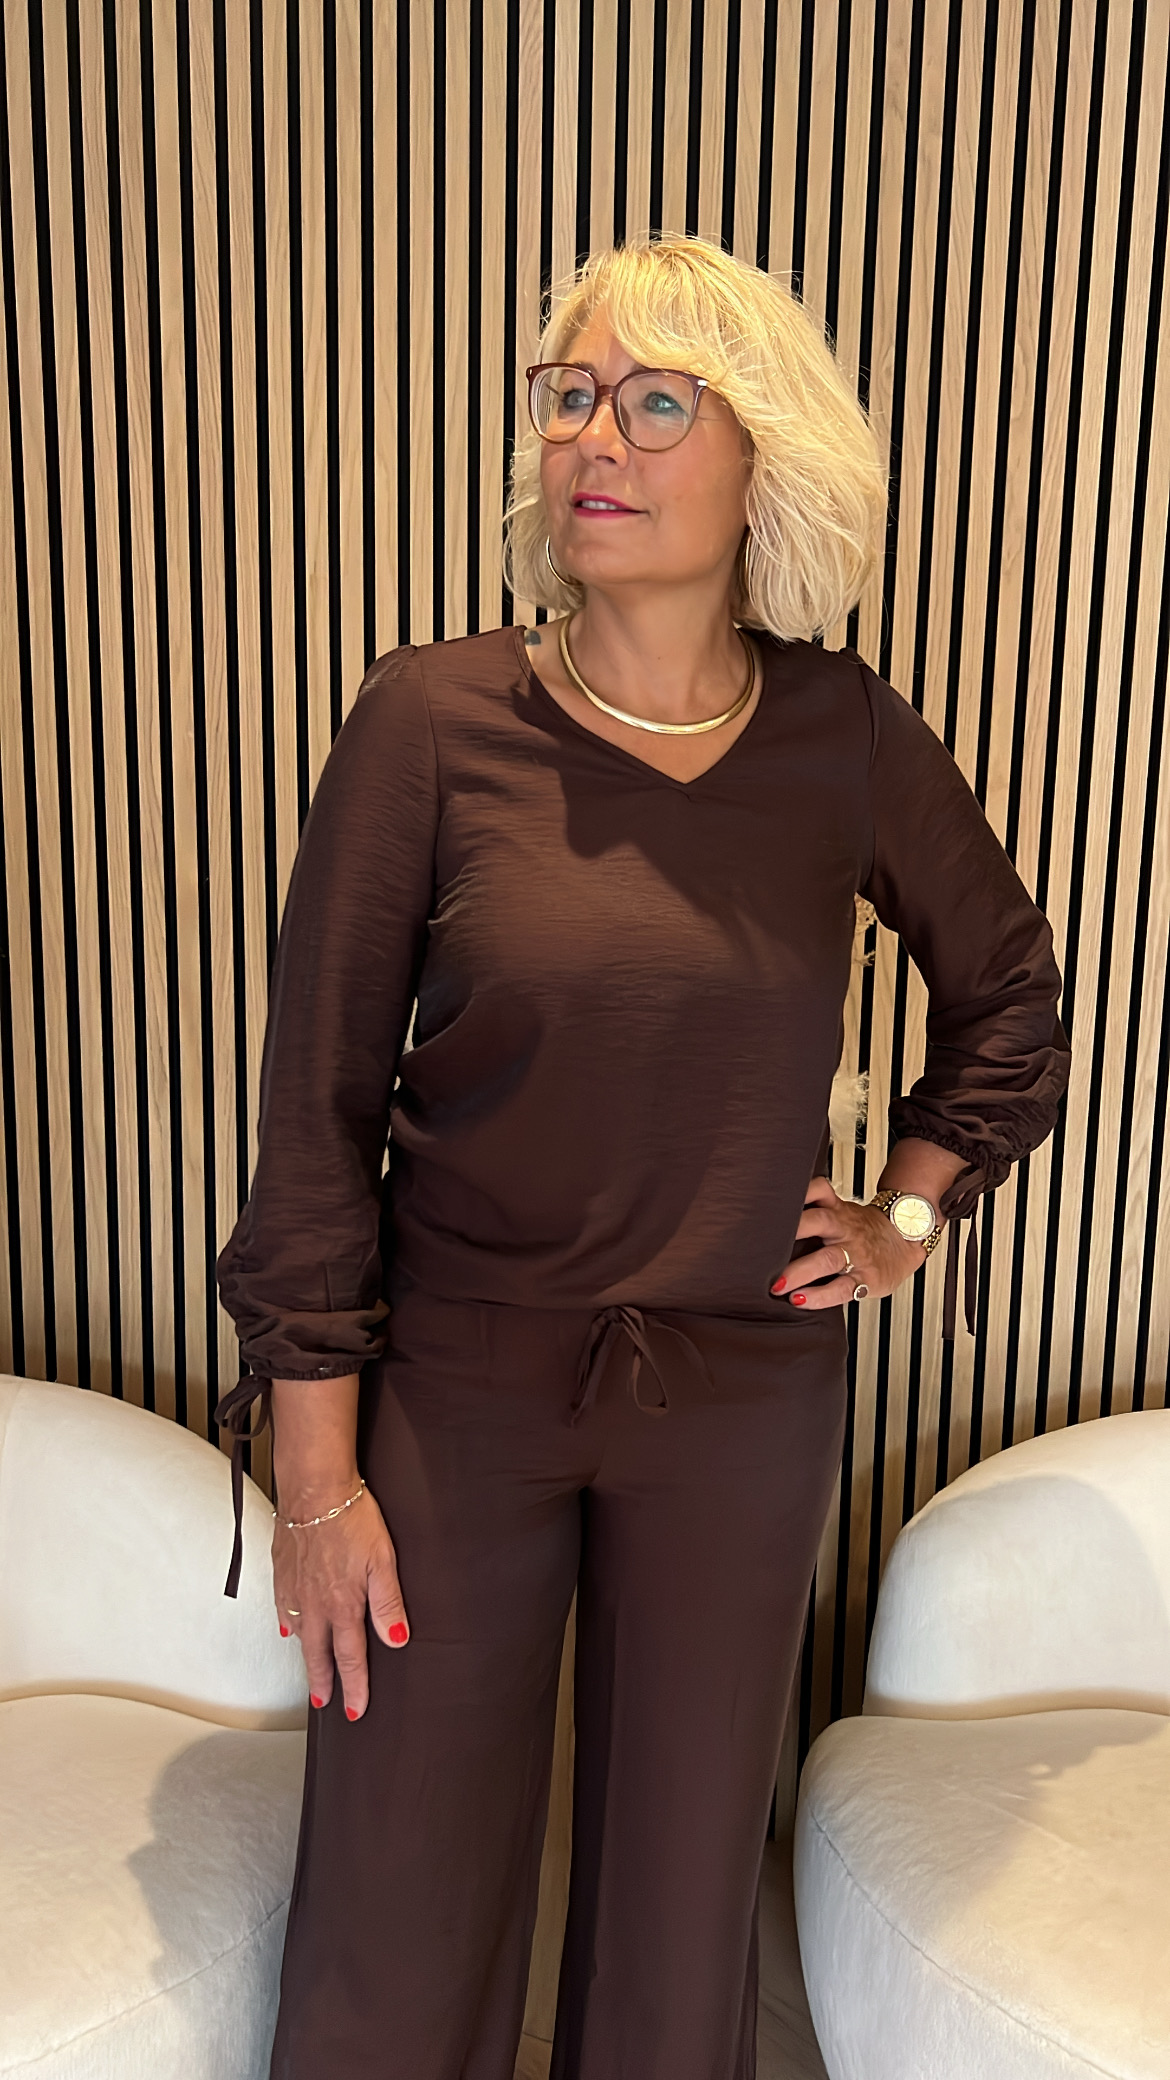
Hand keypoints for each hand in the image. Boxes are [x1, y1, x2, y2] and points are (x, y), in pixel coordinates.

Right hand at [273, 1485, 408, 1721]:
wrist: (313, 1489)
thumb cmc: (351, 1518)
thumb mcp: (383, 1559)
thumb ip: (388, 1602)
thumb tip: (396, 1639)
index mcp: (342, 1605)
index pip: (350, 1657)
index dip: (354, 1687)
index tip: (355, 1710)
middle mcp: (314, 1604)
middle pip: (318, 1653)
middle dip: (323, 1681)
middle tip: (324, 1703)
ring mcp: (294, 1589)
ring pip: (298, 1633)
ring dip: (305, 1657)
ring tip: (310, 1673)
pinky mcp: (281, 1571)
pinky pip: (281, 1607)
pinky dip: (285, 1623)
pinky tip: (287, 1628)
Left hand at [769, 1173, 926, 1309]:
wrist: (907, 1239)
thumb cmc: (865, 1228)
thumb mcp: (842, 1211)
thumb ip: (814, 1211)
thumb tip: (769, 1222)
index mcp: (837, 1210)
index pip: (820, 1190)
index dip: (800, 1191)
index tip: (771, 1200)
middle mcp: (844, 1229)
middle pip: (818, 1221)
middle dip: (791, 1232)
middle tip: (763, 1247)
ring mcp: (855, 1254)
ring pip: (827, 1259)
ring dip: (800, 1272)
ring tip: (778, 1285)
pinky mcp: (865, 1279)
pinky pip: (841, 1288)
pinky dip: (819, 1296)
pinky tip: (801, 1300)